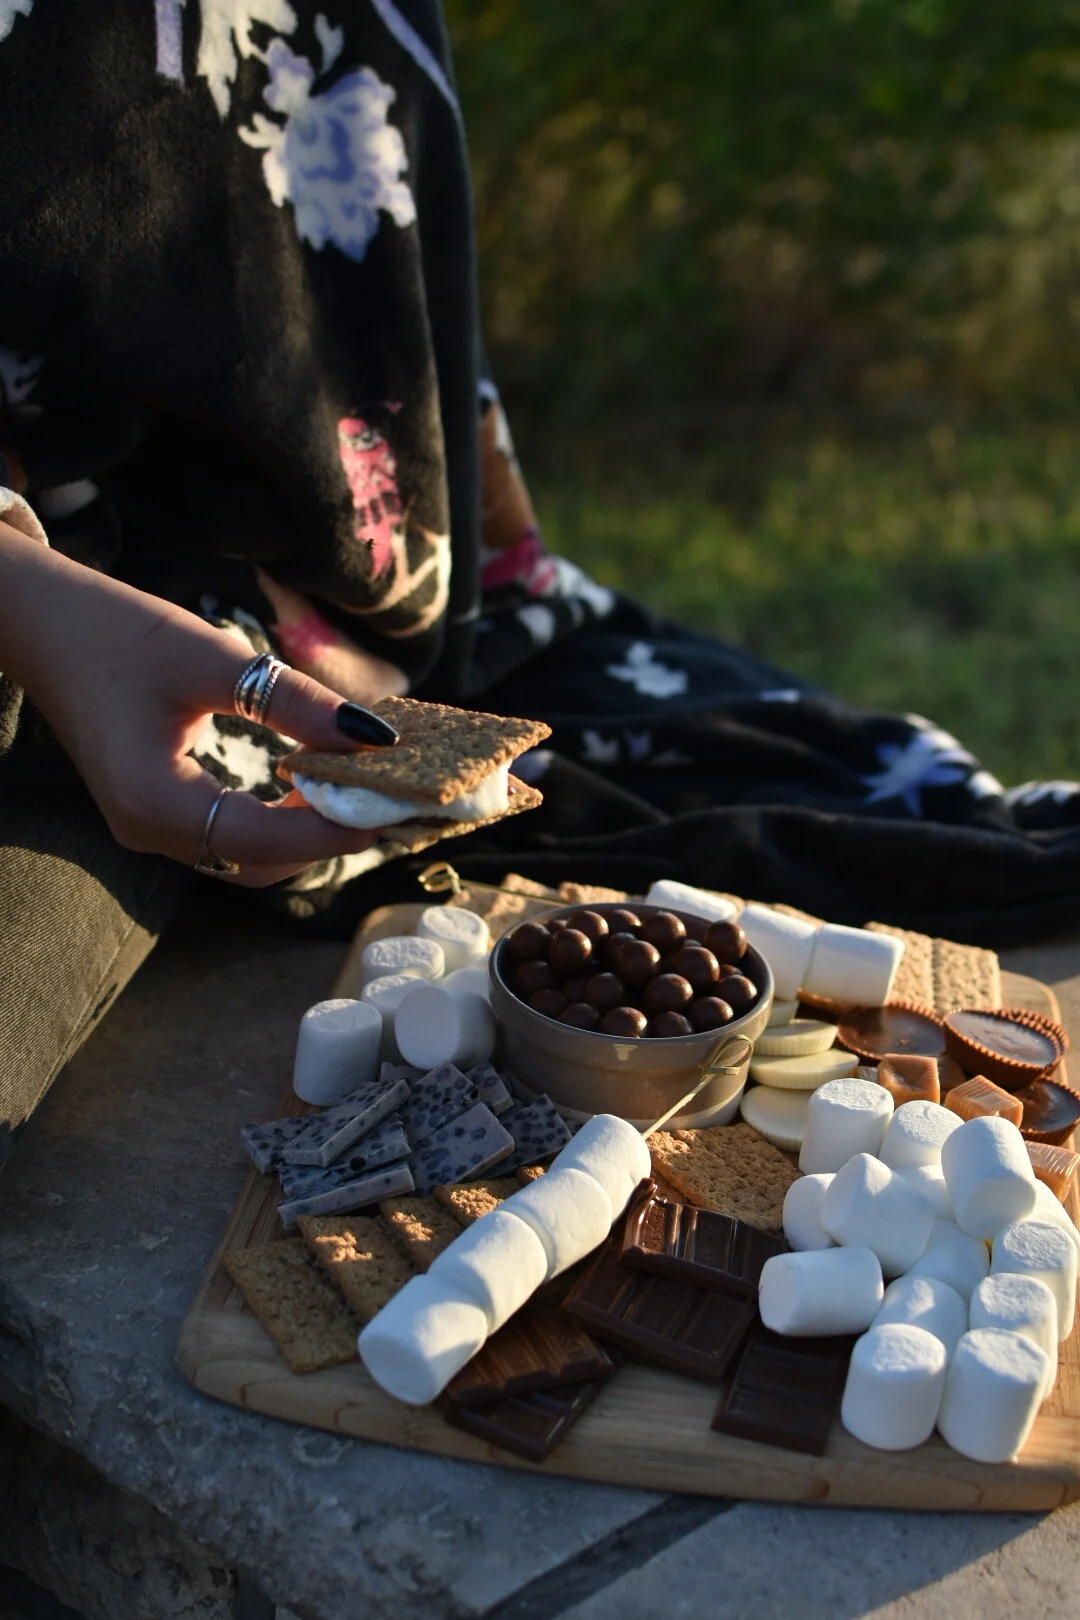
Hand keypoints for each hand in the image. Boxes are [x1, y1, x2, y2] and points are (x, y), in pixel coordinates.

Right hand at [0, 522, 404, 886]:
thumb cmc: (118, 633)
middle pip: (259, 863)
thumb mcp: (214, 659)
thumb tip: (375, 737)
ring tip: (359, 790)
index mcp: (153, 801)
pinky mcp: (155, 813)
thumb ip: (295, 703)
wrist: (45, 625)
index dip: (331, 831)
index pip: (261, 840)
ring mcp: (148, 828)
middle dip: (327, 837)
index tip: (391, 812)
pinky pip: (228, 837)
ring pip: (246, 857)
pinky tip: (313, 786)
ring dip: (305, 832)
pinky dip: (277, 821)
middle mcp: (148, 831)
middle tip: (388, 799)